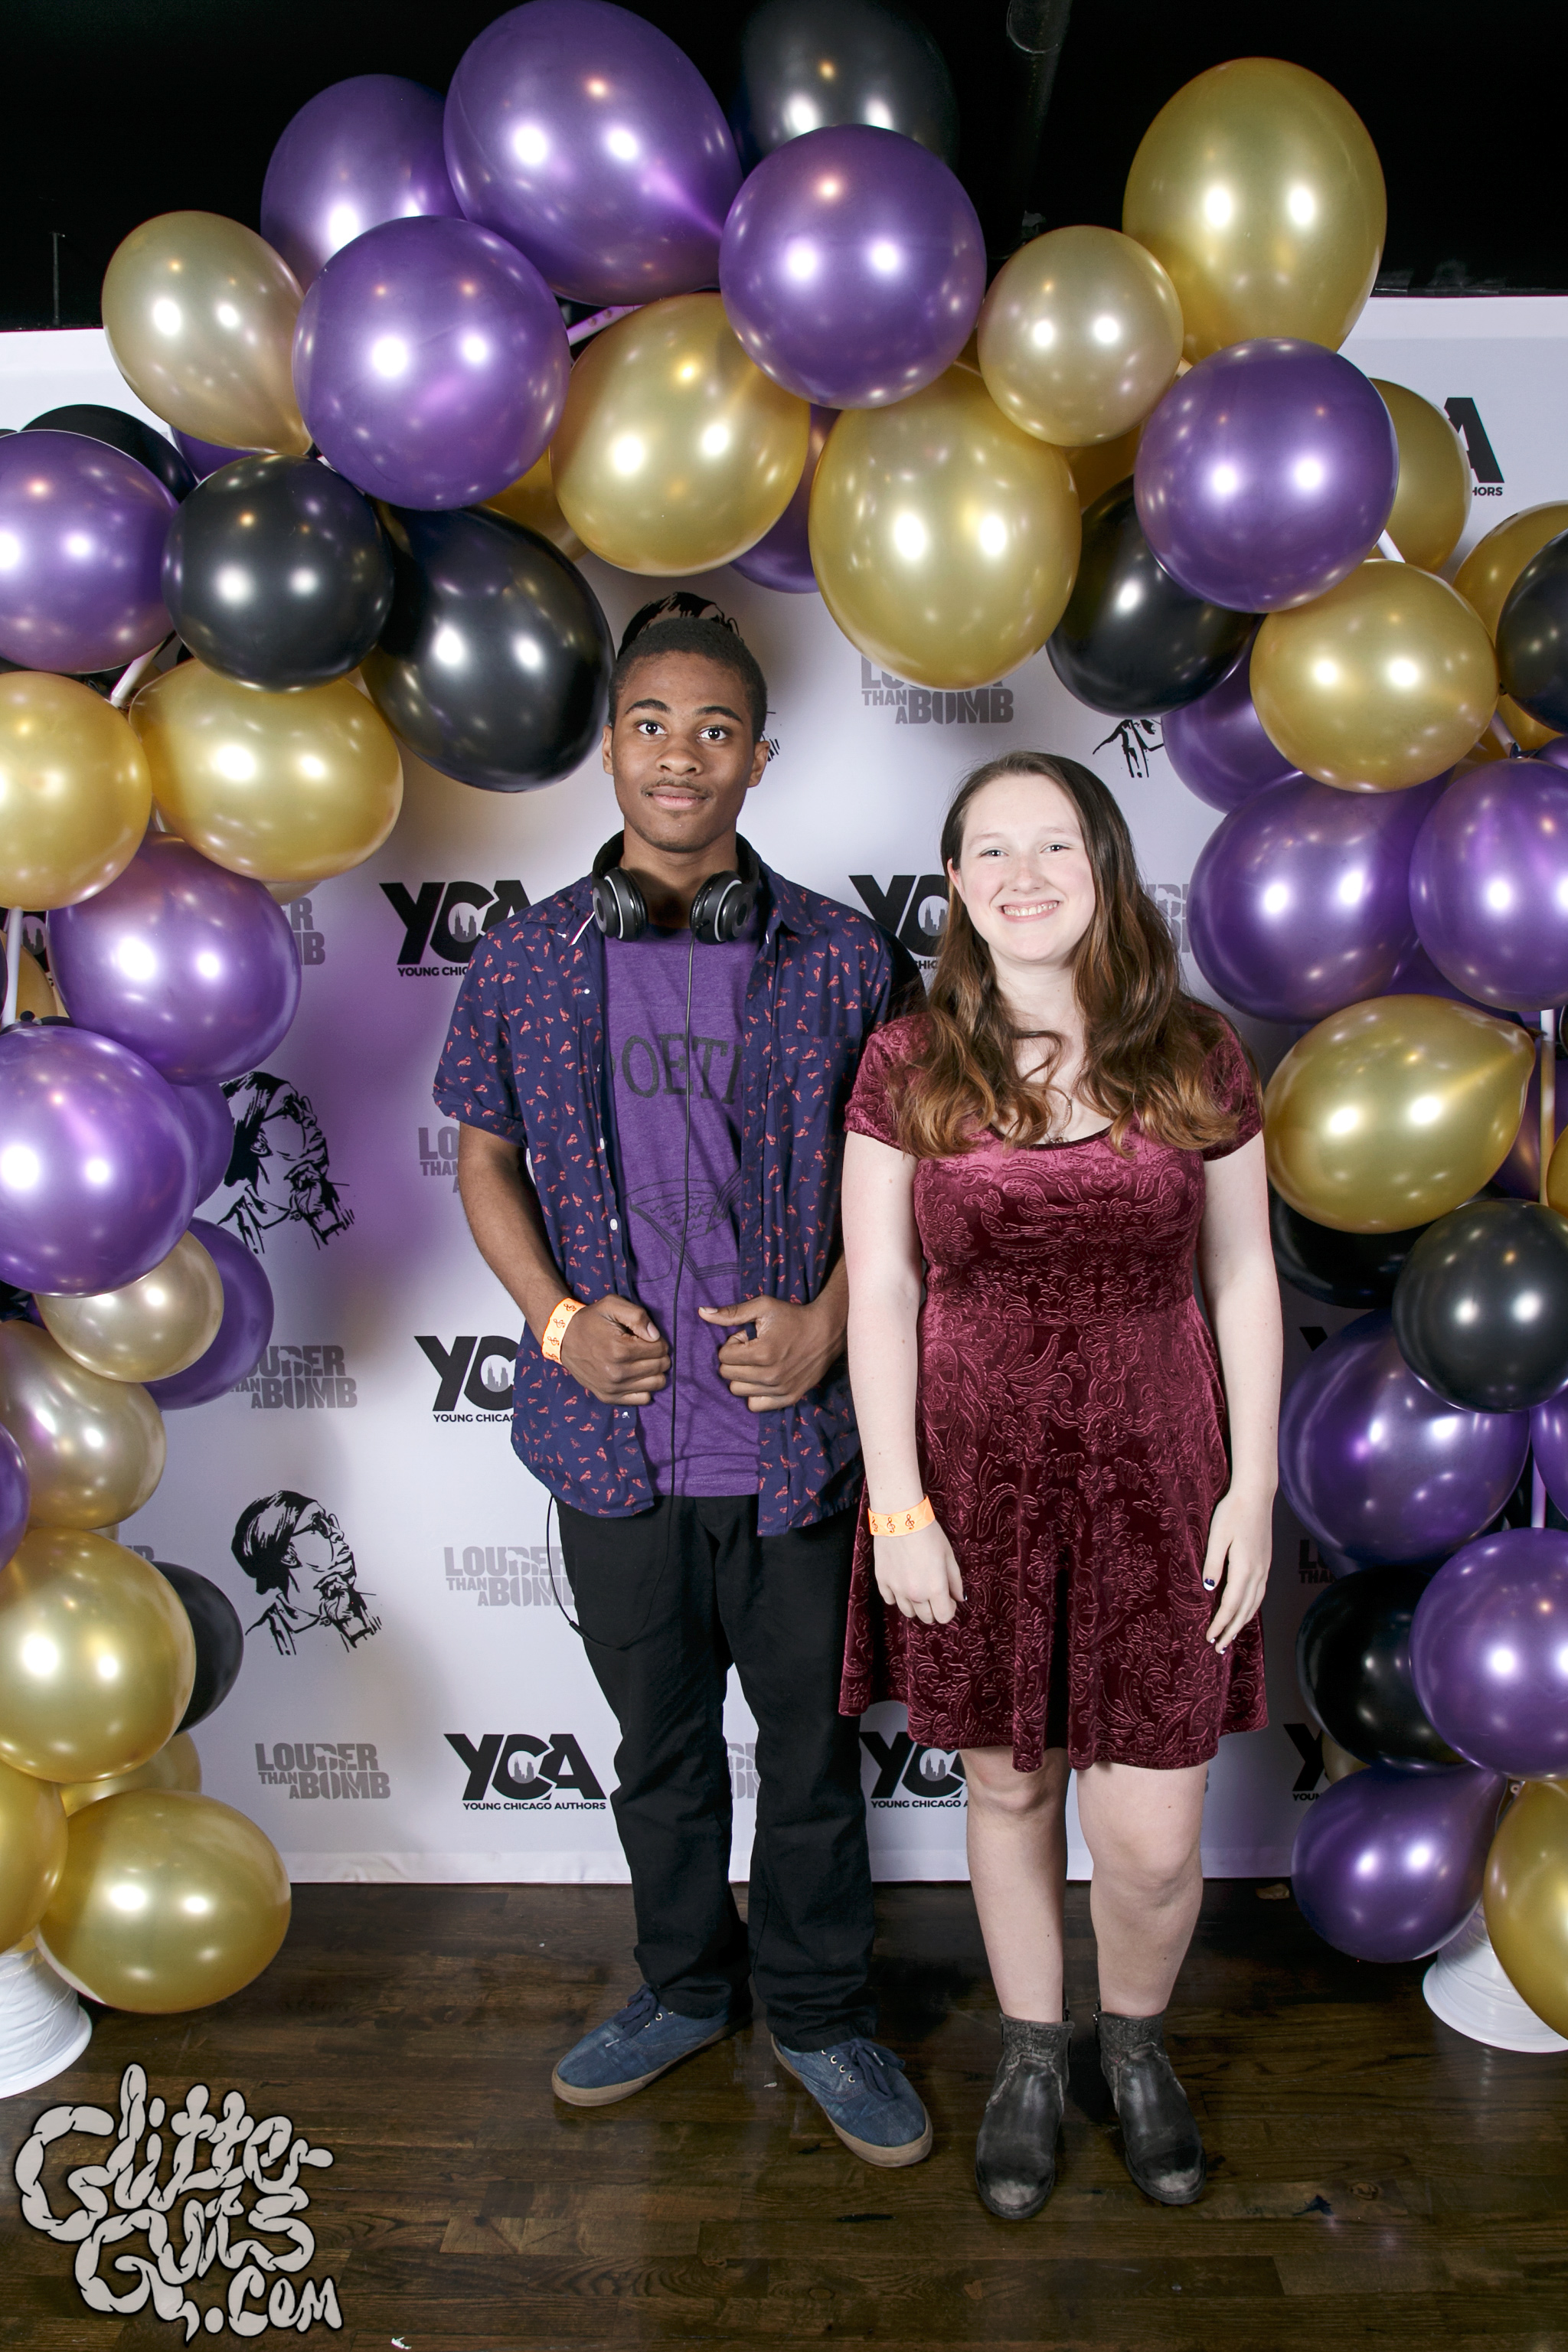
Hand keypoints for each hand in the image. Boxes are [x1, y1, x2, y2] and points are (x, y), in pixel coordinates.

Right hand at [556, 1297, 668, 1406]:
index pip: (660, 1349)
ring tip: (642, 1361)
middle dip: (659, 1355)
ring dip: (654, 1371)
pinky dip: (645, 1387)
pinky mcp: (608, 1397)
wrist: (564, 1339)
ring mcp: (613, 1388)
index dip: (658, 1340)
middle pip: (660, 1367)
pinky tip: (636, 1375)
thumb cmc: (591, 1320)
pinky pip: (643, 1399)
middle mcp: (617, 1373)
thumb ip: (638, 1316)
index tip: (646, 1337)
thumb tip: (656, 1336)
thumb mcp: (612, 1305)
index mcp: (620, 1349)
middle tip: (645, 1348)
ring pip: (656, 1384)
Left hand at [700, 1293, 844, 1410]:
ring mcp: (780, 1389)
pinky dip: (754, 1392)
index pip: (724, 1356)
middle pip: (727, 1375)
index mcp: (762, 1353)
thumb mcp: (762, 1307)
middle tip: (753, 1349)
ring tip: (760, 1362)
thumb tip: (701, 1313)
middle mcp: (770, 1375)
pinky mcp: (789, 1398)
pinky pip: (755, 1405)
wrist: (827, 1331)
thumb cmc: (792, 1316)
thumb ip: (731, 1313)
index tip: (748, 1337)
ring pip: (738, 1391)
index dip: (733, 1343)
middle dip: (736, 1360)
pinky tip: (764, 1377)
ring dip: (743, 1376)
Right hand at [873, 1519, 964, 1627]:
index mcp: (935, 1588)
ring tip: (918, 1588)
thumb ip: (955, 1581)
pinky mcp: (882, 1581)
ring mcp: (896, 1589)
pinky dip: (897, 1597)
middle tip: (935, 1593)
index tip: (949, 1599)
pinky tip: (903, 1584)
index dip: (949, 1609)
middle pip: (926, 1617)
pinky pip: (890, 1600)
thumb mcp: (948, 1555)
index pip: (944, 1617)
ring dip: (916, 1605)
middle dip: (934, 1609)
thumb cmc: (928, 1534)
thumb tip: (959, 1598)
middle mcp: (915, 1594)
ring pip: (908, 1612)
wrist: (901, 1518)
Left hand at [1202, 1484, 1273, 1653]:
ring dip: (1243, 1622)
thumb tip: (1209, 1588)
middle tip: (1219, 1649)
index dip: (1220, 1623)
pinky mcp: (1266, 1563)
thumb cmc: (1233, 1511)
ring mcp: (1265, 1568)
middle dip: (1232, 1631)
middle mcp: (1258, 1573)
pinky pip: (1259, 1594)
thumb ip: (1213, 1563)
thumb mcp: (1217, 1536)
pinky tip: (1245, 1611)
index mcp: (1244, 1568)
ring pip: (1254, 1604)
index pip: (1231, 1605)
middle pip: (1245, 1610)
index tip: (1209, 1637)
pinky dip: (1251, 1608)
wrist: (1257, 1494)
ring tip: (1231, 1636)